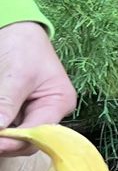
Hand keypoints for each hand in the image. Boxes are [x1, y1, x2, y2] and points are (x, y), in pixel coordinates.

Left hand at [0, 22, 76, 155]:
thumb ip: (6, 103)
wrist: (13, 29)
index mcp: (58, 103)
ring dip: (1, 134)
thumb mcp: (16, 74)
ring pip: (14, 136)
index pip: (40, 133)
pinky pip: (6, 125)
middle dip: (5, 141)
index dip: (15, 141)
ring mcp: (31, 113)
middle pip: (28, 141)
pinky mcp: (15, 111)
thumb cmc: (22, 46)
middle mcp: (48, 113)